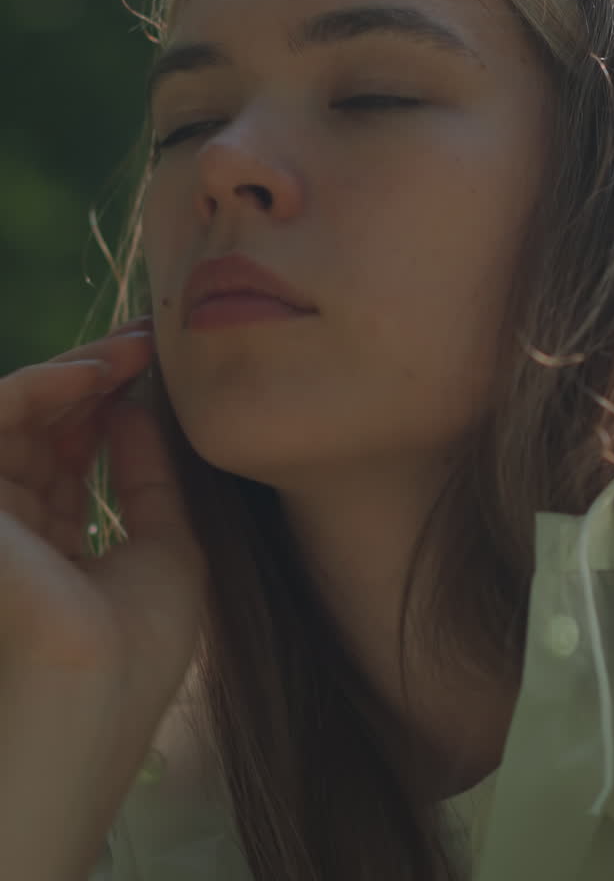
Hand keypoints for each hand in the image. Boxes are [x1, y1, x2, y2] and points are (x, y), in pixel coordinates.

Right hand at [0, 315, 208, 773]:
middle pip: (45, 426)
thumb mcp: (165, 551)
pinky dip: (40, 387)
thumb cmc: (132, 655)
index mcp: (53, 549)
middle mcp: (14, 529)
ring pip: (17, 414)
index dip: (109, 406)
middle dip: (95, 378)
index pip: (68, 455)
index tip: (157, 368)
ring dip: (74, 372)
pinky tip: (95, 374)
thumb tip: (136, 409)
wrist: (92, 706)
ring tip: (131, 351)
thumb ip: (149, 479)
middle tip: (147, 339)